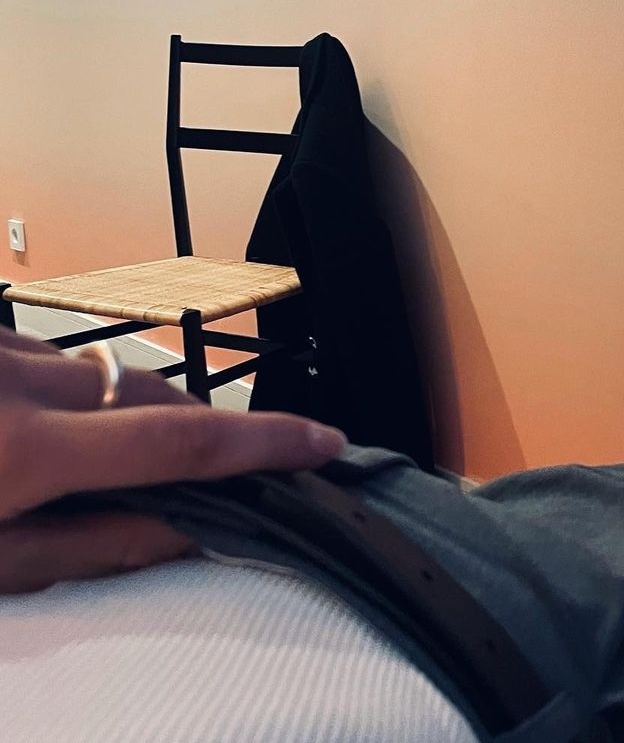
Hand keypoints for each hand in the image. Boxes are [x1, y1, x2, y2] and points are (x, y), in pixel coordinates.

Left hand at [0, 328, 346, 592]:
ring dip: (120, 410)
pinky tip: (39, 423)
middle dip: (189, 429)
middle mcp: (18, 382)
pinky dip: (72, 389)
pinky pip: (60, 353)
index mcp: (21, 451)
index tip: (321, 442)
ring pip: (106, 371)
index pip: (178, 440)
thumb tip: (190, 530)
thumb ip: (91, 547)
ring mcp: (3, 348)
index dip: (261, 441)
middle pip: (153, 393)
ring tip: (83, 462)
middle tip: (194, 477)